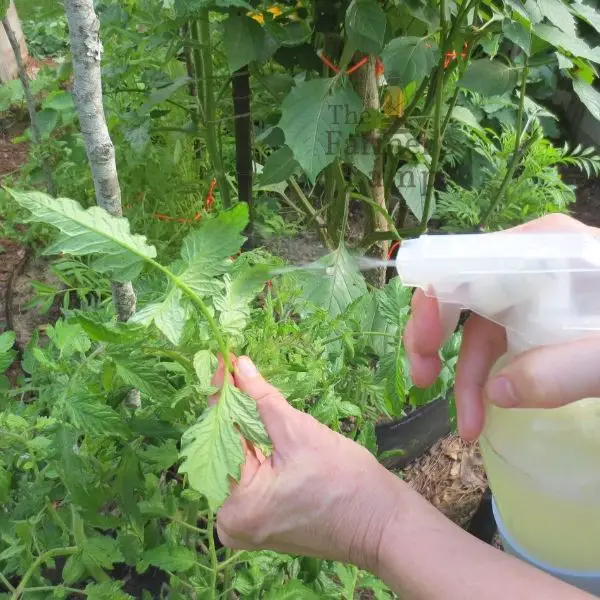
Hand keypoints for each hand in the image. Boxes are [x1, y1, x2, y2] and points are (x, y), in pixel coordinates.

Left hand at [212, 355, 402, 570]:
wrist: (381, 522)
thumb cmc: (346, 479)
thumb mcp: (299, 432)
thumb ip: (261, 398)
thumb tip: (238, 364)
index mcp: (237, 506)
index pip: (219, 435)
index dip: (221, 394)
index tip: (222, 360)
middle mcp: (231, 522)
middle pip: (224, 450)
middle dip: (231, 408)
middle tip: (231, 367)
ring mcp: (245, 525)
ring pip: (236, 460)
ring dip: (241, 424)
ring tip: (239, 382)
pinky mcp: (259, 522)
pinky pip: (248, 476)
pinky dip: (252, 447)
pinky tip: (252, 414)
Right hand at [404, 214, 599, 440]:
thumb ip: (566, 369)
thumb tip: (498, 394)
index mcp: (540, 250)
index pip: (462, 266)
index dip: (432, 306)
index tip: (424, 352)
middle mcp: (528, 263)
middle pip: (462, 297)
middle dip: (437, 341)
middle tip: (423, 381)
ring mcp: (536, 290)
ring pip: (481, 328)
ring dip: (467, 376)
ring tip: (469, 427)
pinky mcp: (544, 316)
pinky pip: (503, 343)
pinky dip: (490, 377)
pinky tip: (491, 407)